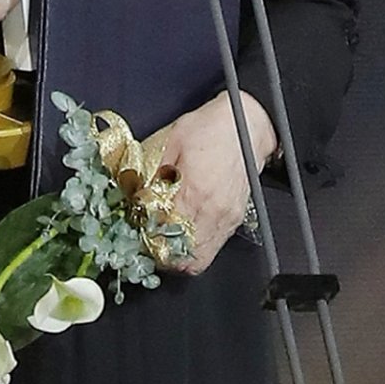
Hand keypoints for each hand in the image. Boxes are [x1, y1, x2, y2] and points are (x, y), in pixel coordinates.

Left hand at [150, 91, 277, 274]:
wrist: (247, 124)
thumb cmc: (211, 129)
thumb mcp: (171, 142)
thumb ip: (153, 173)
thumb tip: (137, 197)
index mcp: (194, 191)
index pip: (166, 235)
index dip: (148, 241)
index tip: (138, 235)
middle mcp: (213, 210)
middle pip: (183, 256)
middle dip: (162, 255)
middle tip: (147, 243)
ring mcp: (227, 217)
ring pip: (200, 259)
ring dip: (179, 256)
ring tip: (164, 242)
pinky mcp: (235, 219)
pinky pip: (213, 247)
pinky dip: (196, 249)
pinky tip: (183, 234)